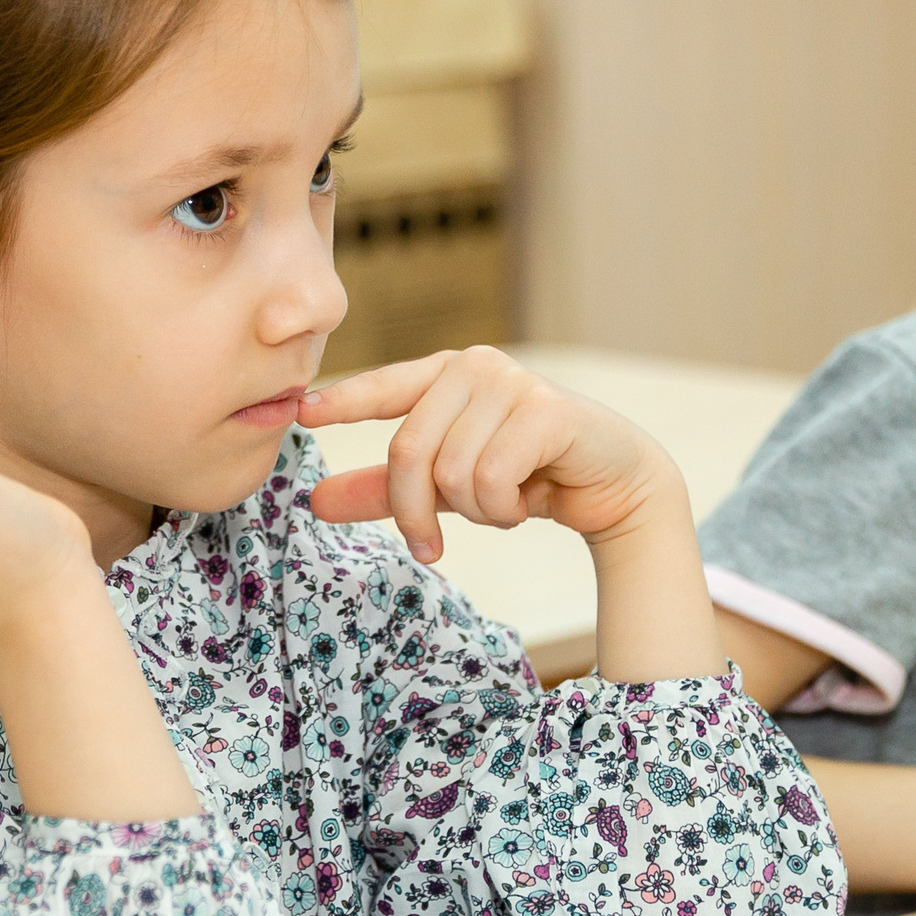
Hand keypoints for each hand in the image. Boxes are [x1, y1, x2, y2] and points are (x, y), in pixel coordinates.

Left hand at [300, 347, 684, 561]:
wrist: (614, 485)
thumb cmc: (530, 477)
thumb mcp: (449, 487)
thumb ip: (387, 490)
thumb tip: (316, 503)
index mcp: (447, 375)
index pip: (384, 387)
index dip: (343, 401)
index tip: (302, 414)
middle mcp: (475, 367)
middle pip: (407, 451)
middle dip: (414, 512)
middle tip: (430, 547)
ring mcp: (511, 383)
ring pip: (451, 472)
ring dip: (475, 512)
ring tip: (505, 504)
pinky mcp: (543, 411)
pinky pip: (490, 478)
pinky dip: (503, 509)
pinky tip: (529, 501)